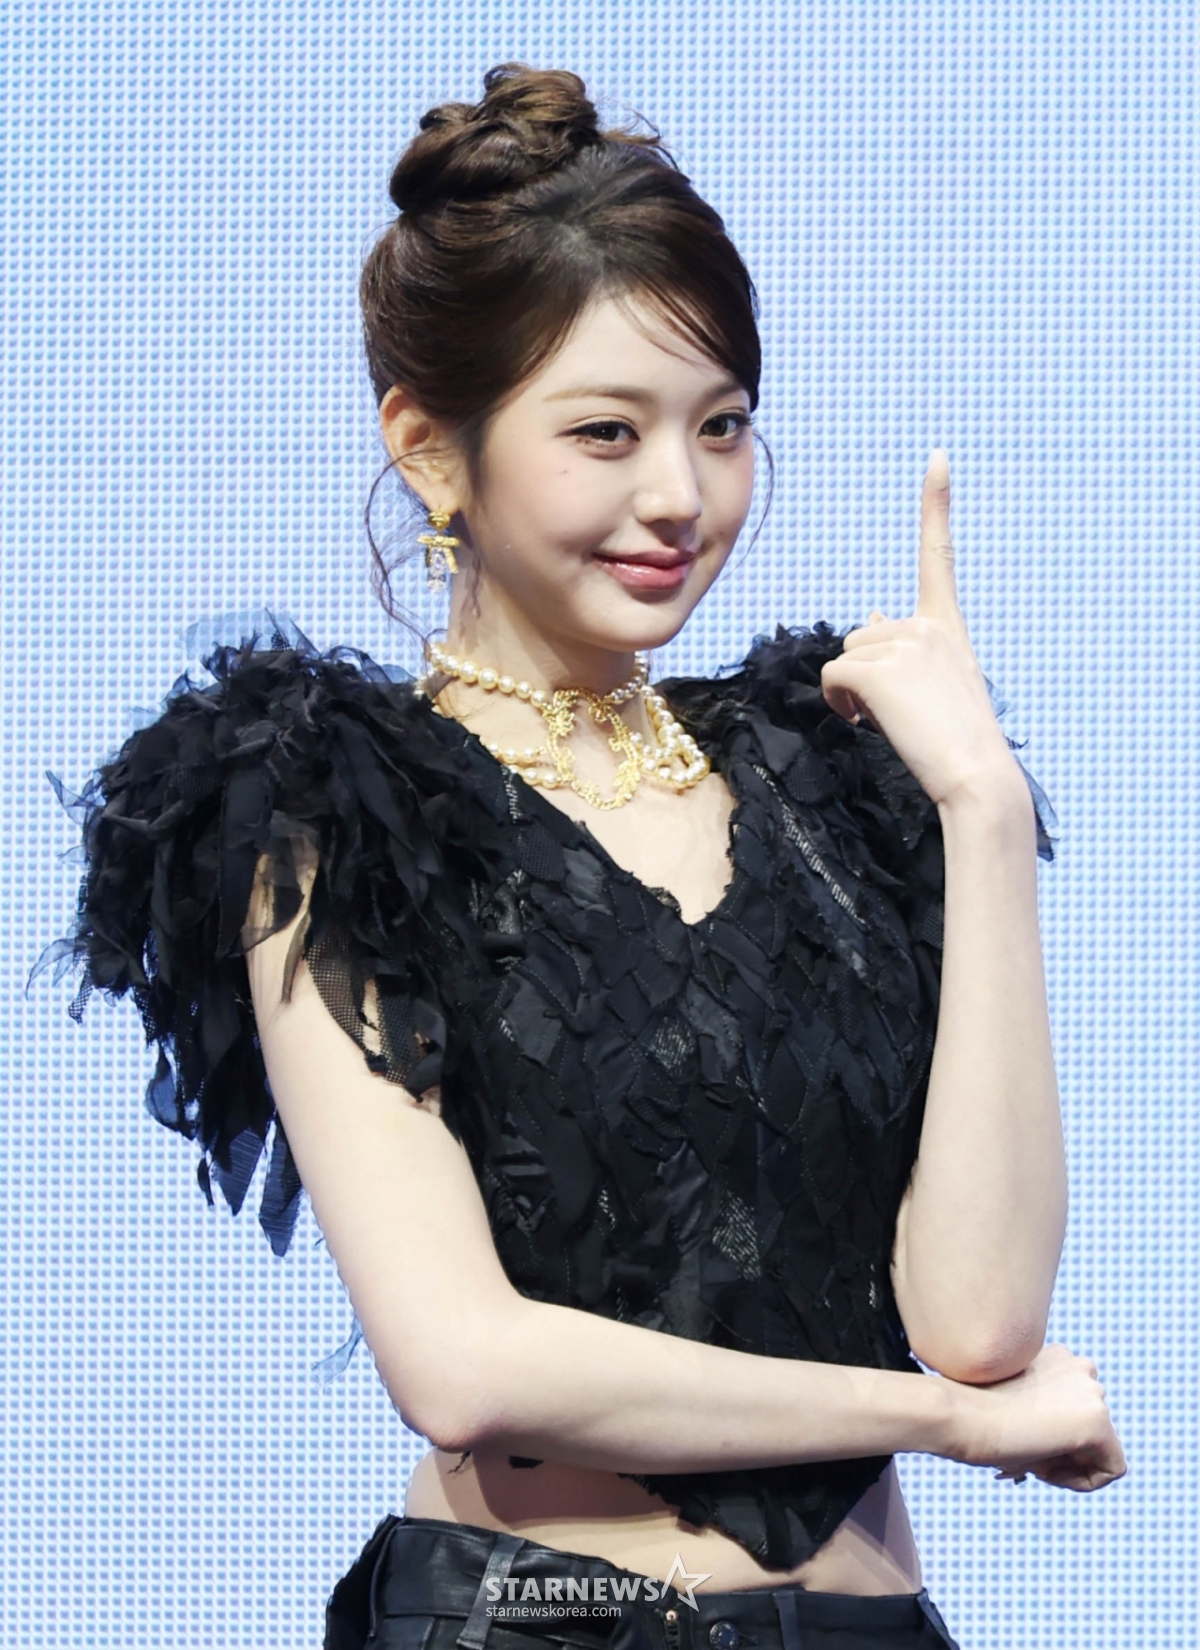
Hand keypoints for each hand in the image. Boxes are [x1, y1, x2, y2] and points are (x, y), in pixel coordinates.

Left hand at [819, 450, 1019, 808]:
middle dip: (865, 676)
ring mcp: (905, 642)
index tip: (937, 457)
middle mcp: (928, 625)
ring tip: (889, 722)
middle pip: (862, 636)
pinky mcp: (879, 666)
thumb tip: (870, 615)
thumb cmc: (955, 744)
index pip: (939, 556)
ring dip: (852, 693)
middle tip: (899, 714)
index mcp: (948, 628)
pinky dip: (838, 704)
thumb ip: (901, 648)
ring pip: (845, 658)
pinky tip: (865, 723)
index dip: (936, 504)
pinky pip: (833, 678)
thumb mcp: (936, 685)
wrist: (976, 777)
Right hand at [954, 1342, 1126, 1493]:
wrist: (963, 1415)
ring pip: (1100, 1450)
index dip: (1052, 1435)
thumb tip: (1063, 1440)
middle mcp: (1082, 1367)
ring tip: (1030, 1455)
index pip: (1076, 1410)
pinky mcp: (1100, 1423)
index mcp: (1060, 1357)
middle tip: (1023, 1450)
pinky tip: (1044, 1469)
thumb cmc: (975, 1413)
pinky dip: (1081, 1482)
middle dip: (1061, 1449)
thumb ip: (1045, 1412)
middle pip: (1090, 1431)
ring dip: (1068, 1463)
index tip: (1021, 1437)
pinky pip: (1112, 1470)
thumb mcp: (1016, 1404)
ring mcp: (1094, 1394)